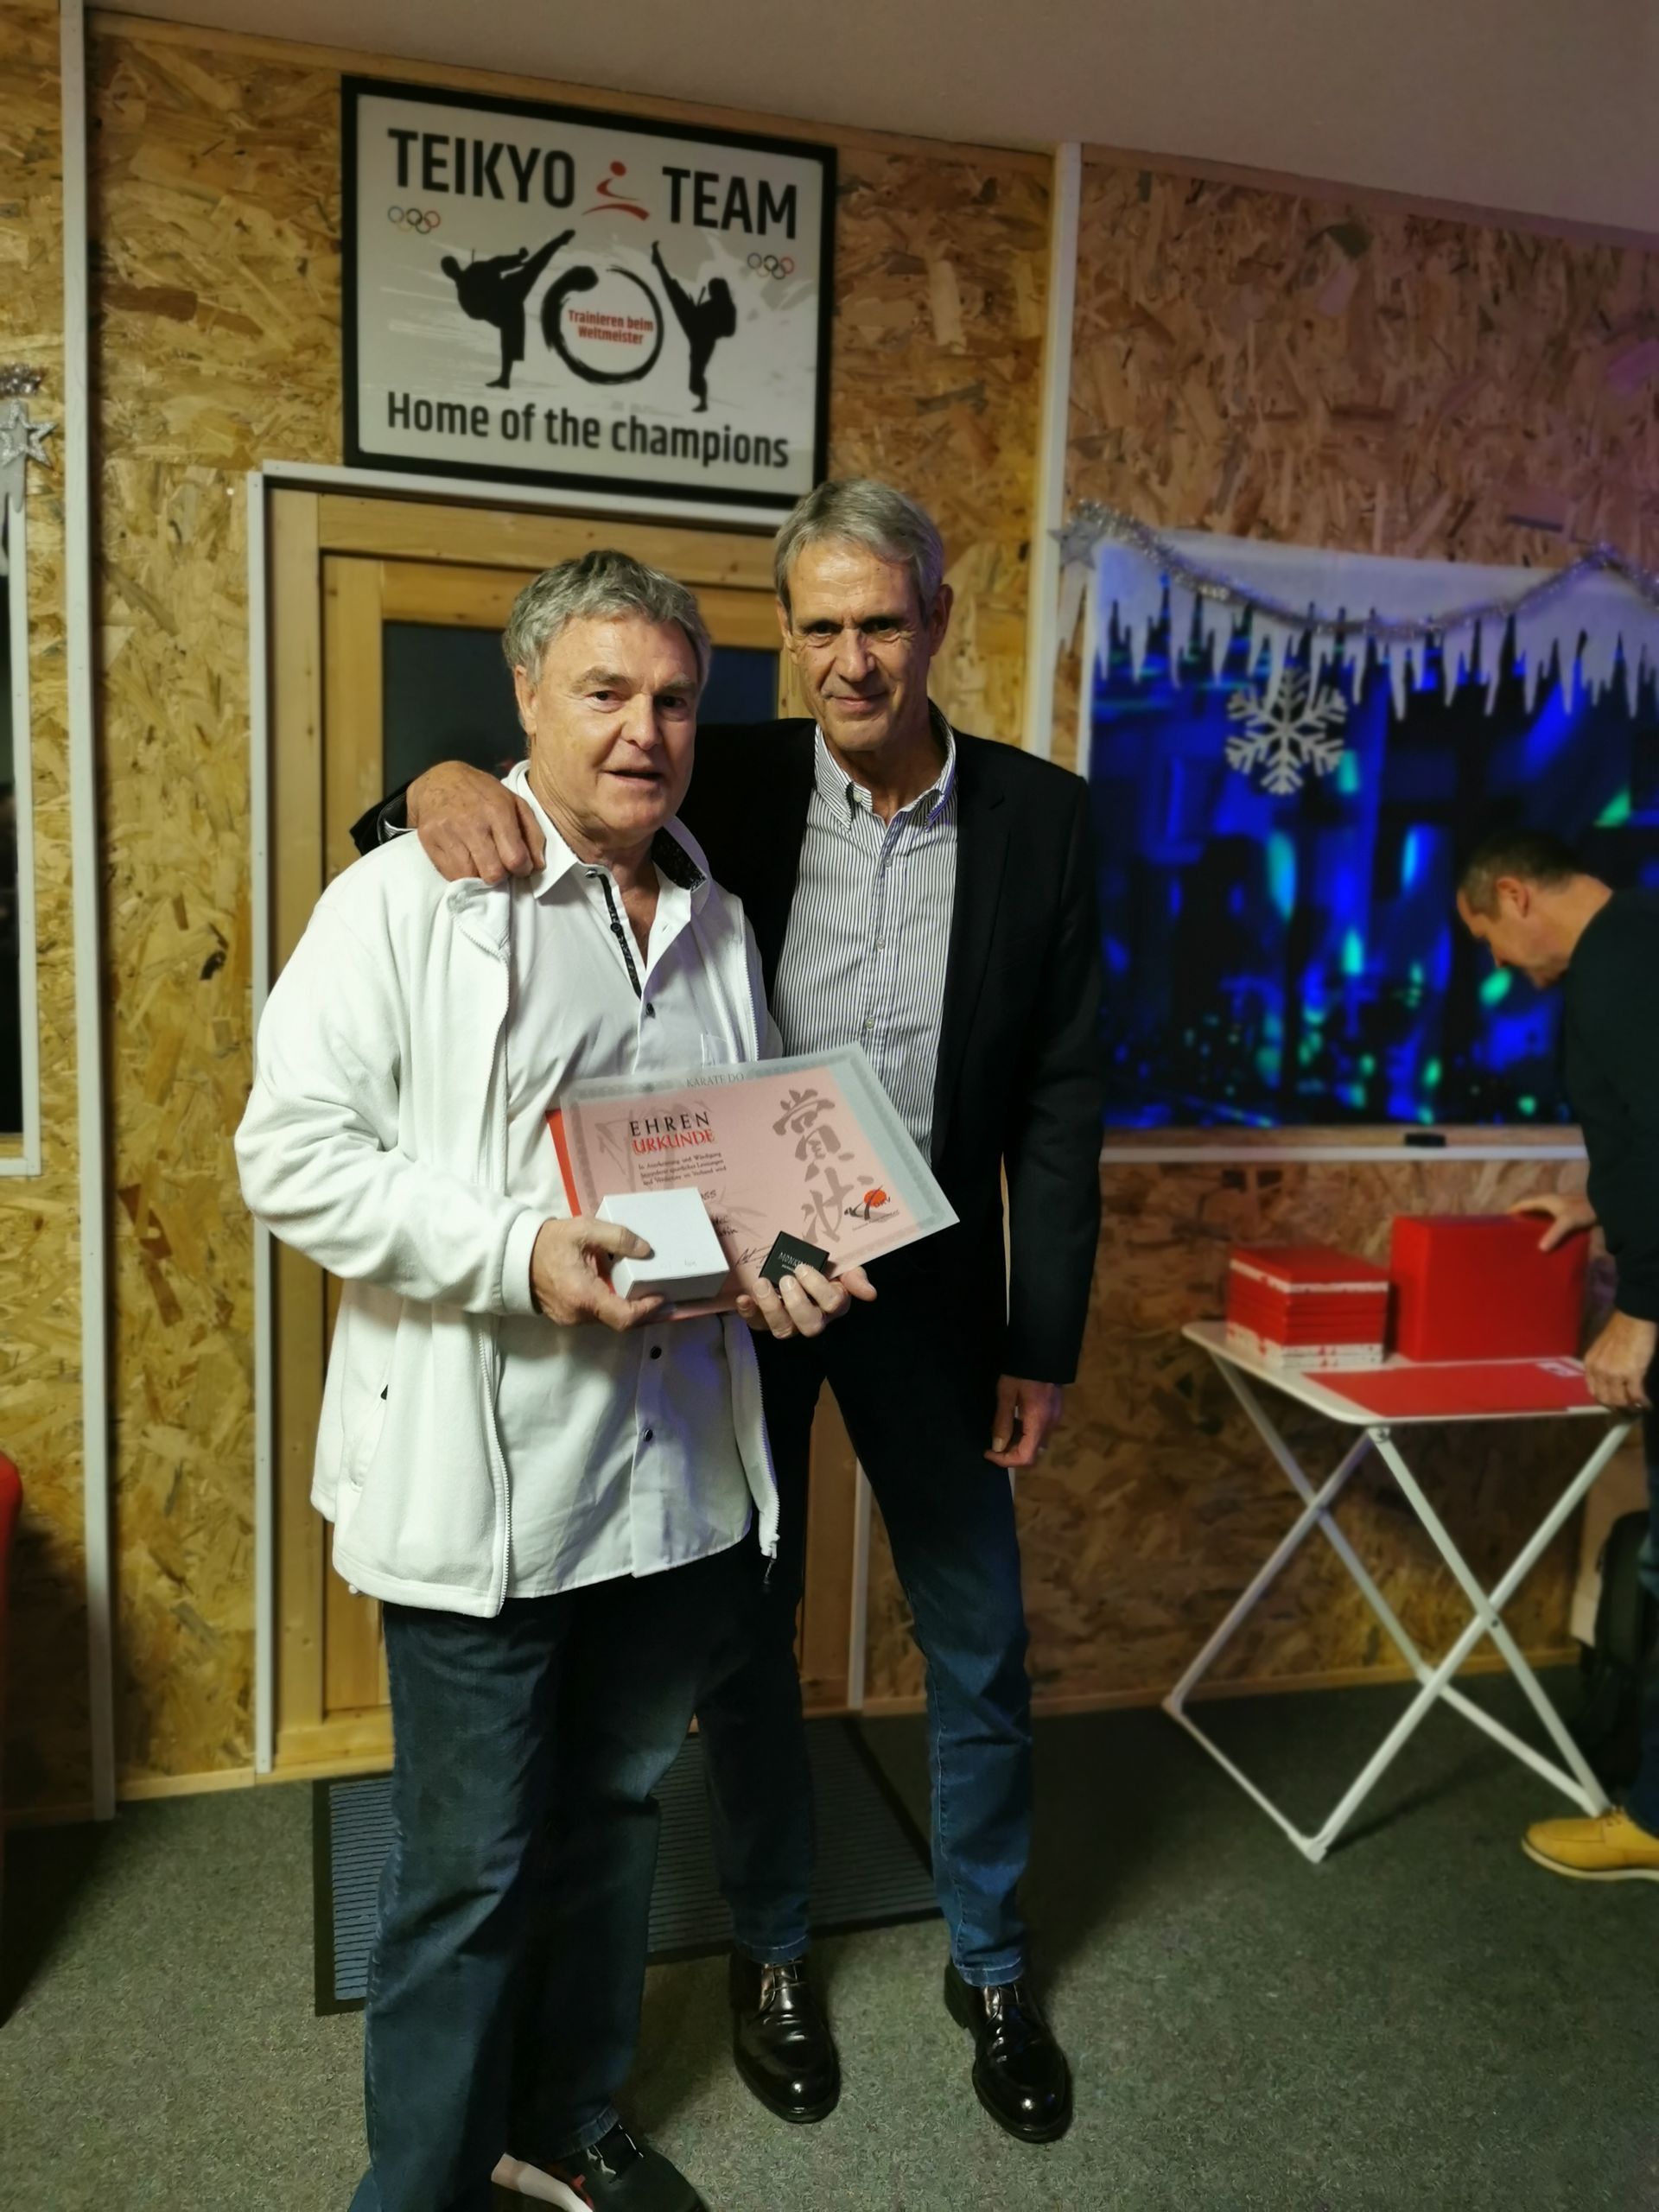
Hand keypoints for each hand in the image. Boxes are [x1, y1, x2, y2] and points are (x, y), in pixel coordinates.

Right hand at [408, 761, 544, 884]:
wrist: (437, 781)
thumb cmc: (481, 793)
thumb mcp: (514, 802)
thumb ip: (531, 833)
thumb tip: (538, 865)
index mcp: (498, 810)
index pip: (515, 858)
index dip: (522, 869)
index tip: (520, 867)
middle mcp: (472, 823)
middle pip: (493, 873)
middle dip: (500, 875)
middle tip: (498, 864)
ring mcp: (448, 833)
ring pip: (470, 878)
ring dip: (479, 875)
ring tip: (481, 861)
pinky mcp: (429, 841)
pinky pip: (450, 875)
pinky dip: (461, 873)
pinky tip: (465, 859)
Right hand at [530, 1217, 662, 1331]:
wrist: (515, 1256)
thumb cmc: (550, 1242)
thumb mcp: (585, 1230)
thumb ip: (618, 1237)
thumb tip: (646, 1250)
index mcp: (584, 1296)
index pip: (624, 1317)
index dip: (648, 1311)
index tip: (662, 1297)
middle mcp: (579, 1315)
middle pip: (620, 1322)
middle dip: (644, 1312)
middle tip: (664, 1298)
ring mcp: (571, 1319)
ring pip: (608, 1320)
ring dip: (628, 1309)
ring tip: (647, 1292)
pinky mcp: (567, 1317)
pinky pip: (596, 1316)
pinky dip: (612, 1307)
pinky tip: (622, 1292)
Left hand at [735, 1263, 875, 1340]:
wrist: (795, 1268)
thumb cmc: (822, 1270)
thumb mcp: (842, 1268)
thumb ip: (855, 1277)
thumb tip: (870, 1294)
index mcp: (833, 1304)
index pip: (833, 1305)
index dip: (817, 1288)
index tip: (802, 1267)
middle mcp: (812, 1319)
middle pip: (810, 1326)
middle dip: (797, 1302)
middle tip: (787, 1278)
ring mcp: (788, 1322)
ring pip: (783, 1330)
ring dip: (770, 1307)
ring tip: (762, 1283)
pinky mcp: (764, 1321)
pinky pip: (756, 1324)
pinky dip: (748, 1312)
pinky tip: (743, 1298)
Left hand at [986, 1376, 1064, 1468]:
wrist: (1045, 1347)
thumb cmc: (1022, 1369)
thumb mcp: (1006, 1393)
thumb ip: (1002, 1421)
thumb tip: (998, 1446)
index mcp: (1038, 1422)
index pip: (1026, 1457)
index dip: (1005, 1461)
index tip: (988, 1451)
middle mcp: (1051, 1425)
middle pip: (1033, 1453)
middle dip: (1011, 1453)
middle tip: (993, 1441)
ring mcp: (1055, 1417)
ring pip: (1037, 1442)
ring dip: (1019, 1442)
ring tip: (1002, 1428)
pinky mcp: (1055, 1410)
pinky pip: (1041, 1430)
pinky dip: (1026, 1432)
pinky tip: (1015, 1418)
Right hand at [1508, 1191, 1596, 1251]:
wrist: (1606, 1205)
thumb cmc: (1583, 1210)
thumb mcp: (1567, 1221)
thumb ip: (1554, 1234)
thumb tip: (1540, 1249)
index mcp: (1546, 1200)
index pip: (1523, 1203)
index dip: (1513, 1211)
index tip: (1503, 1221)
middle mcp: (1550, 1201)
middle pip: (1531, 1209)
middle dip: (1522, 1218)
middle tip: (1513, 1232)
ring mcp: (1560, 1207)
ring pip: (1542, 1215)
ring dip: (1535, 1223)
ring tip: (1527, 1237)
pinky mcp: (1569, 1213)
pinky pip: (1551, 1220)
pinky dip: (1546, 1227)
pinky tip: (1547, 1238)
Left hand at [1583, 1310, 1656, 1412]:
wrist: (1633, 1320)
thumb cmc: (1620, 1331)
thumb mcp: (1602, 1349)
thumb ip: (1602, 1364)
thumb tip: (1610, 1380)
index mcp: (1590, 1364)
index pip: (1593, 1390)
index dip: (1604, 1399)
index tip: (1613, 1403)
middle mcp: (1598, 1371)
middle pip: (1606, 1398)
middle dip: (1617, 1405)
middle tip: (1627, 1407)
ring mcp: (1614, 1374)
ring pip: (1620, 1400)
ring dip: (1630, 1405)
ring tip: (1637, 1406)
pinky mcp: (1631, 1374)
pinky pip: (1636, 1395)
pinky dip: (1642, 1402)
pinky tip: (1646, 1404)